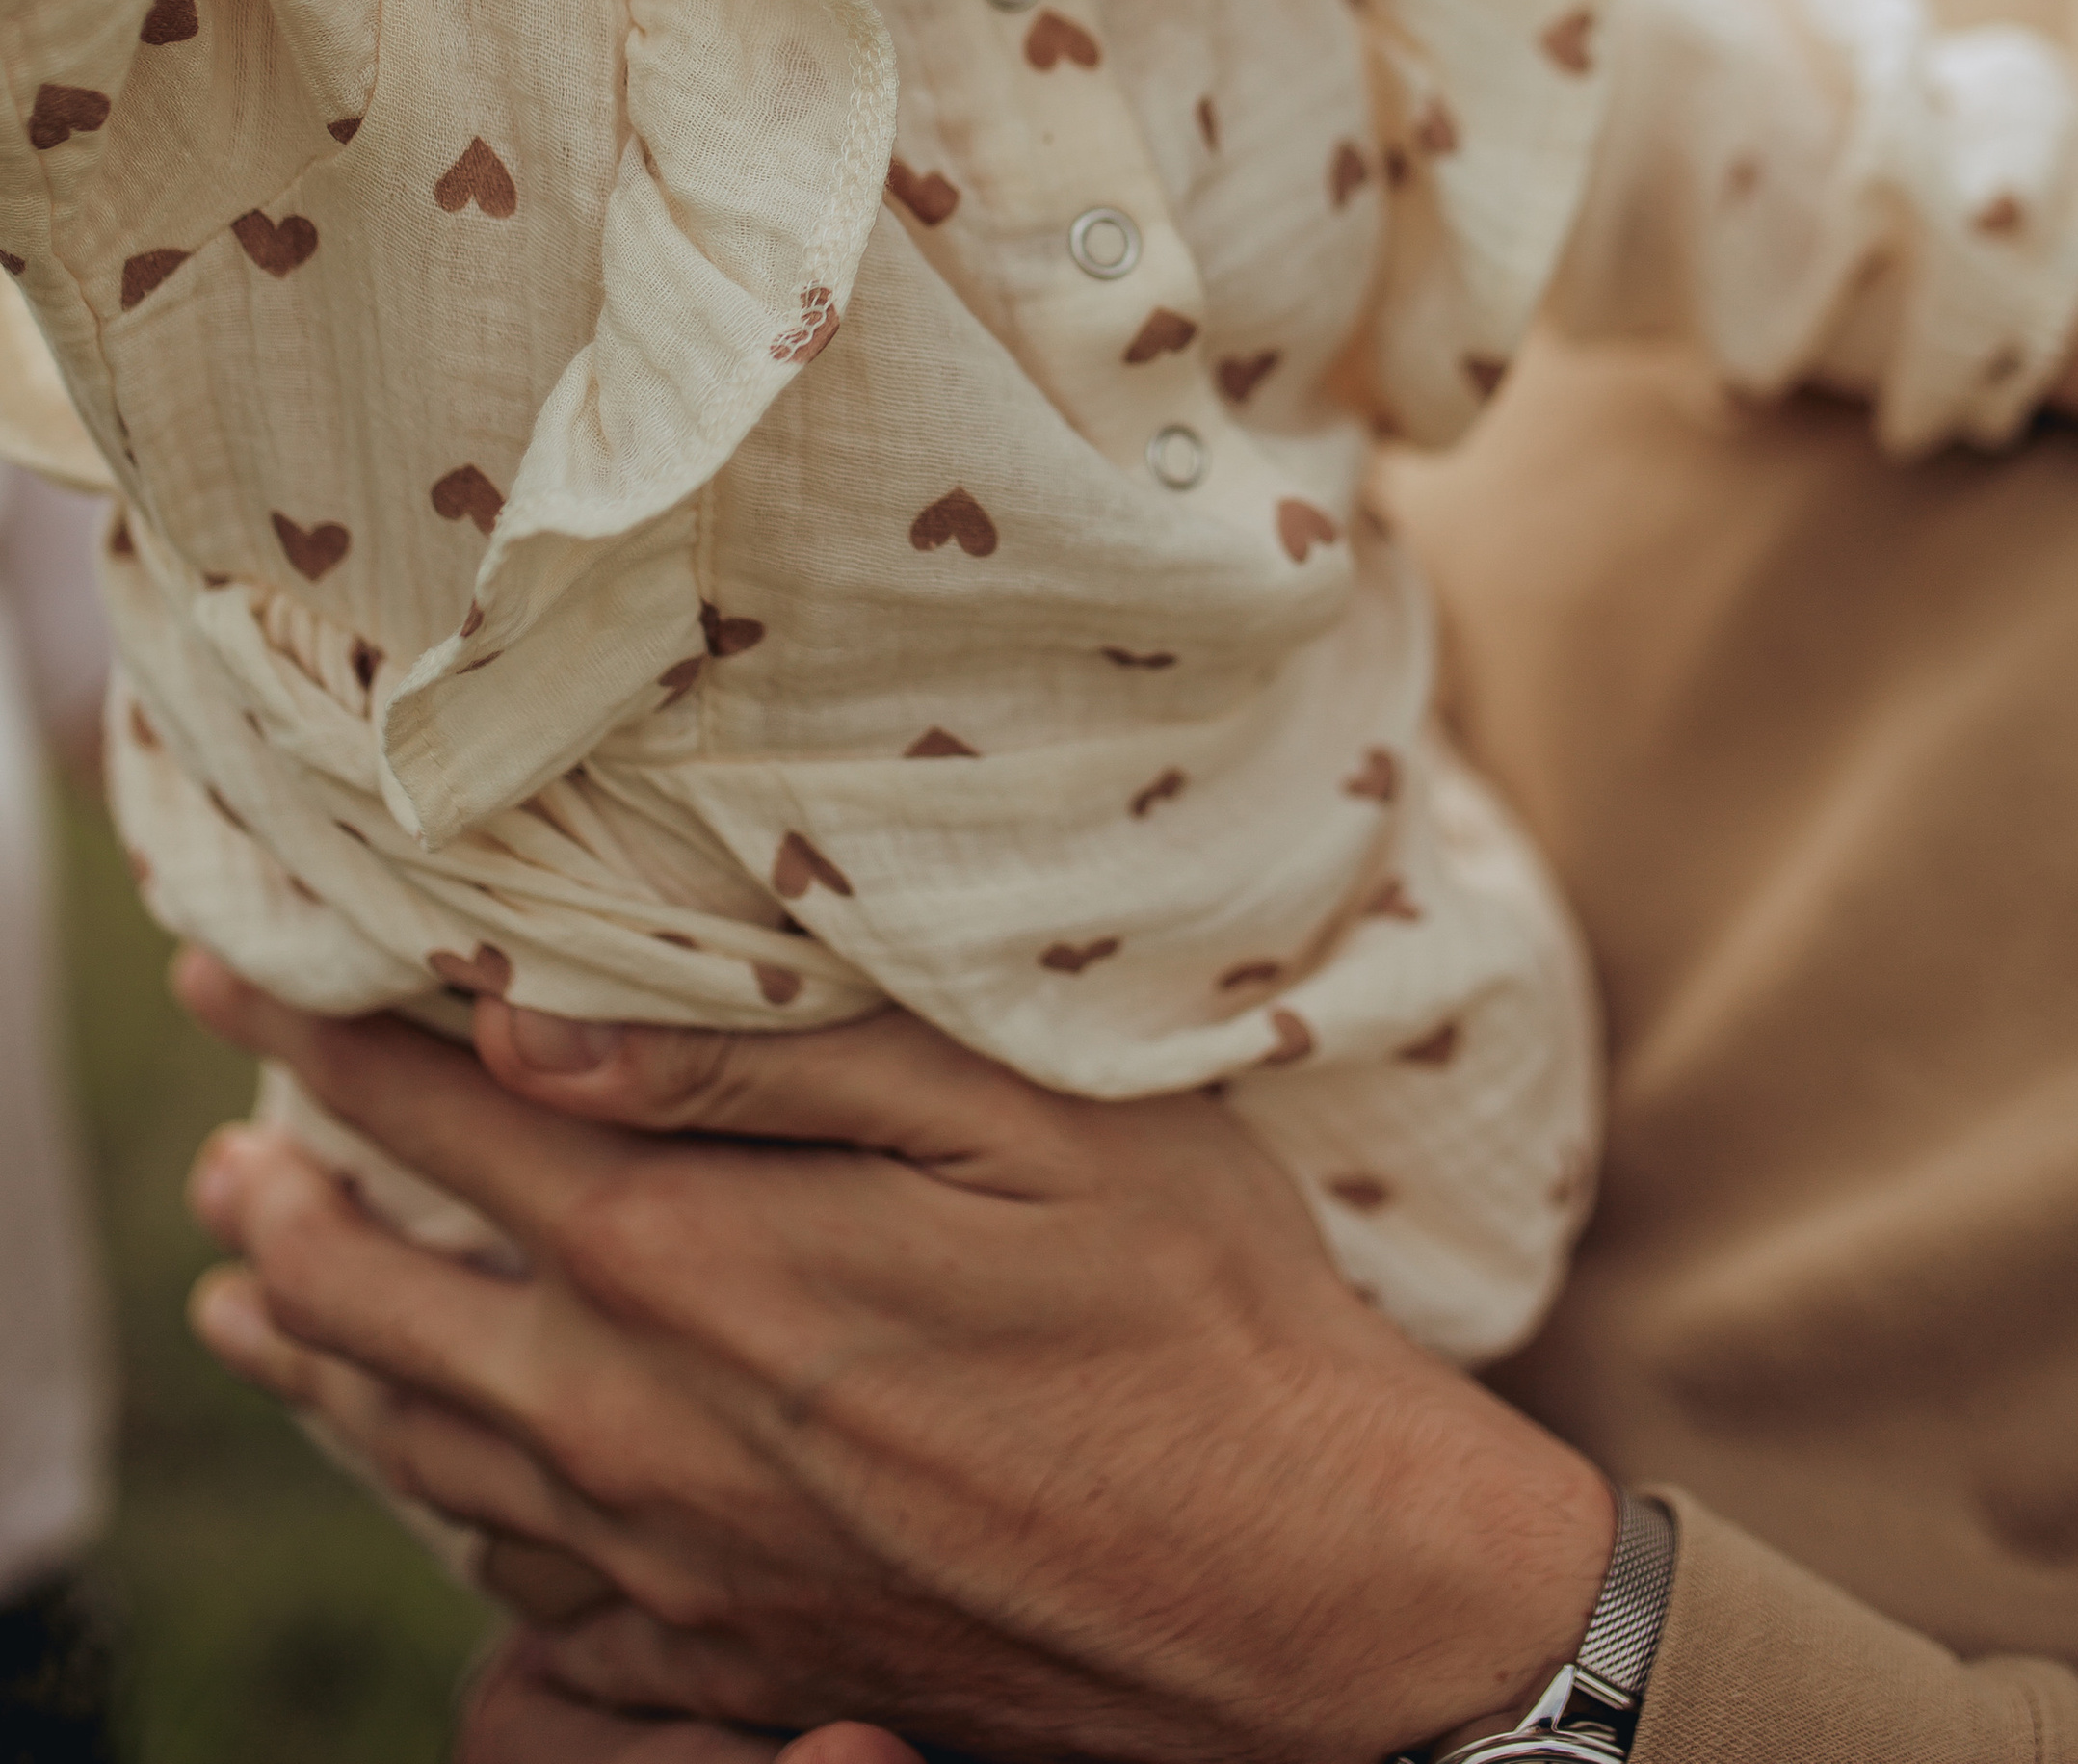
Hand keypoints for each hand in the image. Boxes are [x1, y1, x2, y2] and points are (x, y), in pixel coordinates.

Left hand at [176, 952, 1607, 1763]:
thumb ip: (771, 1060)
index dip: (324, 1042)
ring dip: (326, 1367)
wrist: (1299, 1596)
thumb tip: (537, 1022)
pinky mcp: (730, 1660)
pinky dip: (441, 1517)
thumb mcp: (1021, 1121)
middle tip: (226, 1152)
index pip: (451, 1126)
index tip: (233, 970)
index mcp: (704, 1268)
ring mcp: (678, 1570)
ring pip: (429, 1462)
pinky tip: (439, 1480)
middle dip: (285, 1215)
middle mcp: (646, 1432)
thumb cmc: (1192, 1310)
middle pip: (389, 1315)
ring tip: (258, 1301)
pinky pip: (521, 1599)